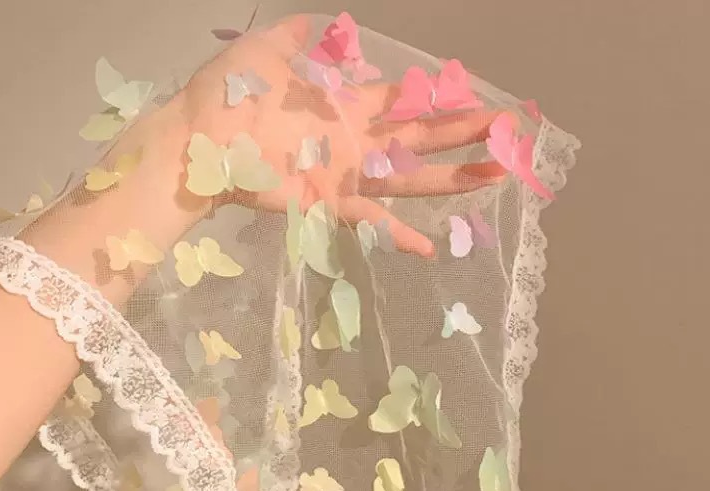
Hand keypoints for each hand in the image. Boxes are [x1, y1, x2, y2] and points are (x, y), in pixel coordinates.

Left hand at [22, 14, 501, 301]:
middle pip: (421, 136)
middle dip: (465, 132)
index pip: (405, 99)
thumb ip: (300, 38)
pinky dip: (398, 236)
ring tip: (497, 174)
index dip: (441, 96)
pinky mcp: (328, 203)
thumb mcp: (268, 49)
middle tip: (510, 130)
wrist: (198, 141)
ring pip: (410, 176)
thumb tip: (321, 19)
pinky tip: (430, 248)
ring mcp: (345, 174)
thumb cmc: (230, 94)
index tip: (478, 93)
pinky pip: (370, 222)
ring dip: (452, 178)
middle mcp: (355, 140)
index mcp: (345, 104)